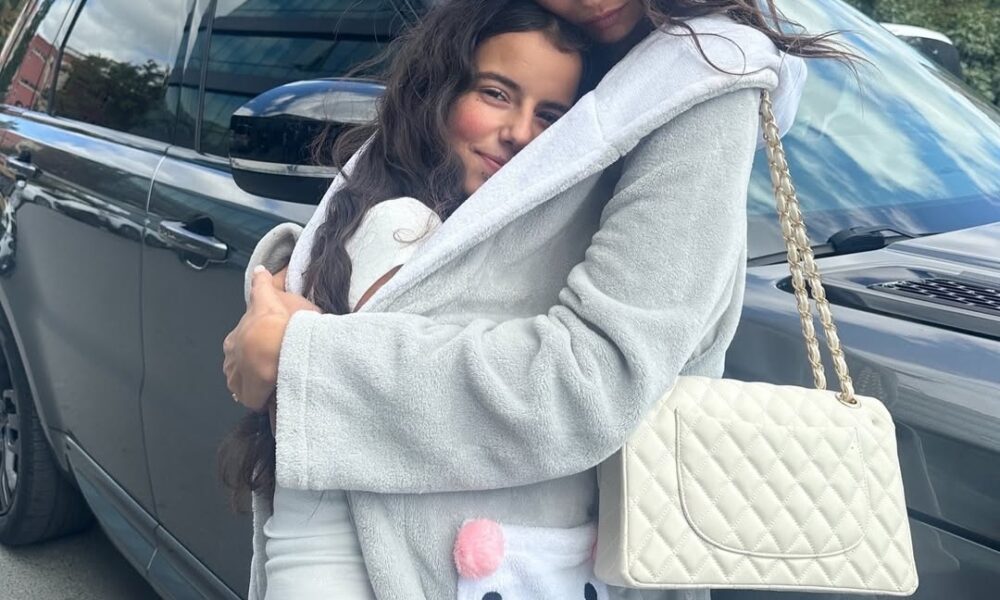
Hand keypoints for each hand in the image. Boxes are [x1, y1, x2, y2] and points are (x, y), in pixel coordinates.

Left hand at [223, 268, 315, 410]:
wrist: (278, 344)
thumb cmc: (279, 321)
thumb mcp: (271, 296)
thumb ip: (264, 286)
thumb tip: (259, 271)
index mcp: (235, 336)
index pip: (238, 343)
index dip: (251, 345)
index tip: (263, 347)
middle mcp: (232, 358)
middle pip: (238, 364)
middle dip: (250, 366)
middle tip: (270, 367)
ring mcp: (238, 378)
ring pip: (242, 383)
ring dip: (254, 384)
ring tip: (272, 384)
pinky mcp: (248, 396)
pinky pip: (253, 400)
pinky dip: (261, 399)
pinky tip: (272, 398)